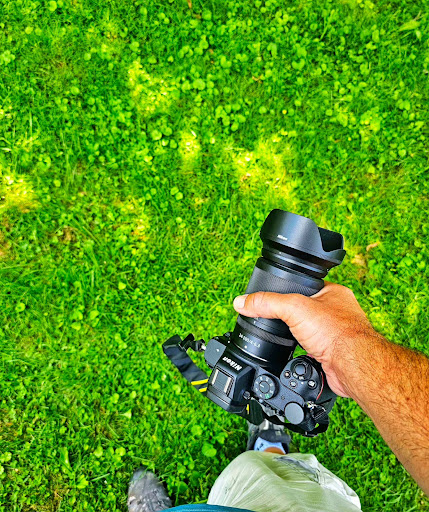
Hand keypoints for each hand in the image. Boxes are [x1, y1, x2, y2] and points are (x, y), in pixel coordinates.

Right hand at [233, 282, 376, 396]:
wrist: (353, 367)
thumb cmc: (337, 333)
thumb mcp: (293, 308)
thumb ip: (267, 303)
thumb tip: (242, 302)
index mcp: (333, 293)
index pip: (305, 287)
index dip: (288, 291)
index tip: (273, 296)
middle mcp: (337, 312)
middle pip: (305, 310)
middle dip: (291, 317)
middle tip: (279, 320)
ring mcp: (336, 334)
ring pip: (308, 332)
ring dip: (297, 336)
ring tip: (287, 337)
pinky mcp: (332, 354)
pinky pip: (310, 350)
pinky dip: (300, 353)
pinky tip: (295, 353)